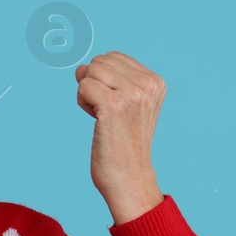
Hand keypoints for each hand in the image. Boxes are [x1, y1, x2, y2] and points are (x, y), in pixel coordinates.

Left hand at [74, 51, 165, 223]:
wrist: (128, 177)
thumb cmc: (123, 144)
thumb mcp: (126, 105)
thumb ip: (109, 80)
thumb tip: (80, 67)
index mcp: (155, 82)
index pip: (114, 58)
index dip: (104, 79)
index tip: (114, 105)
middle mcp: (147, 85)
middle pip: (100, 61)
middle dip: (94, 83)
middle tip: (105, 112)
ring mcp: (131, 95)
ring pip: (90, 71)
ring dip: (87, 92)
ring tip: (101, 116)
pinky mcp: (113, 106)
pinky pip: (83, 86)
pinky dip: (82, 102)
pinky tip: (95, 119)